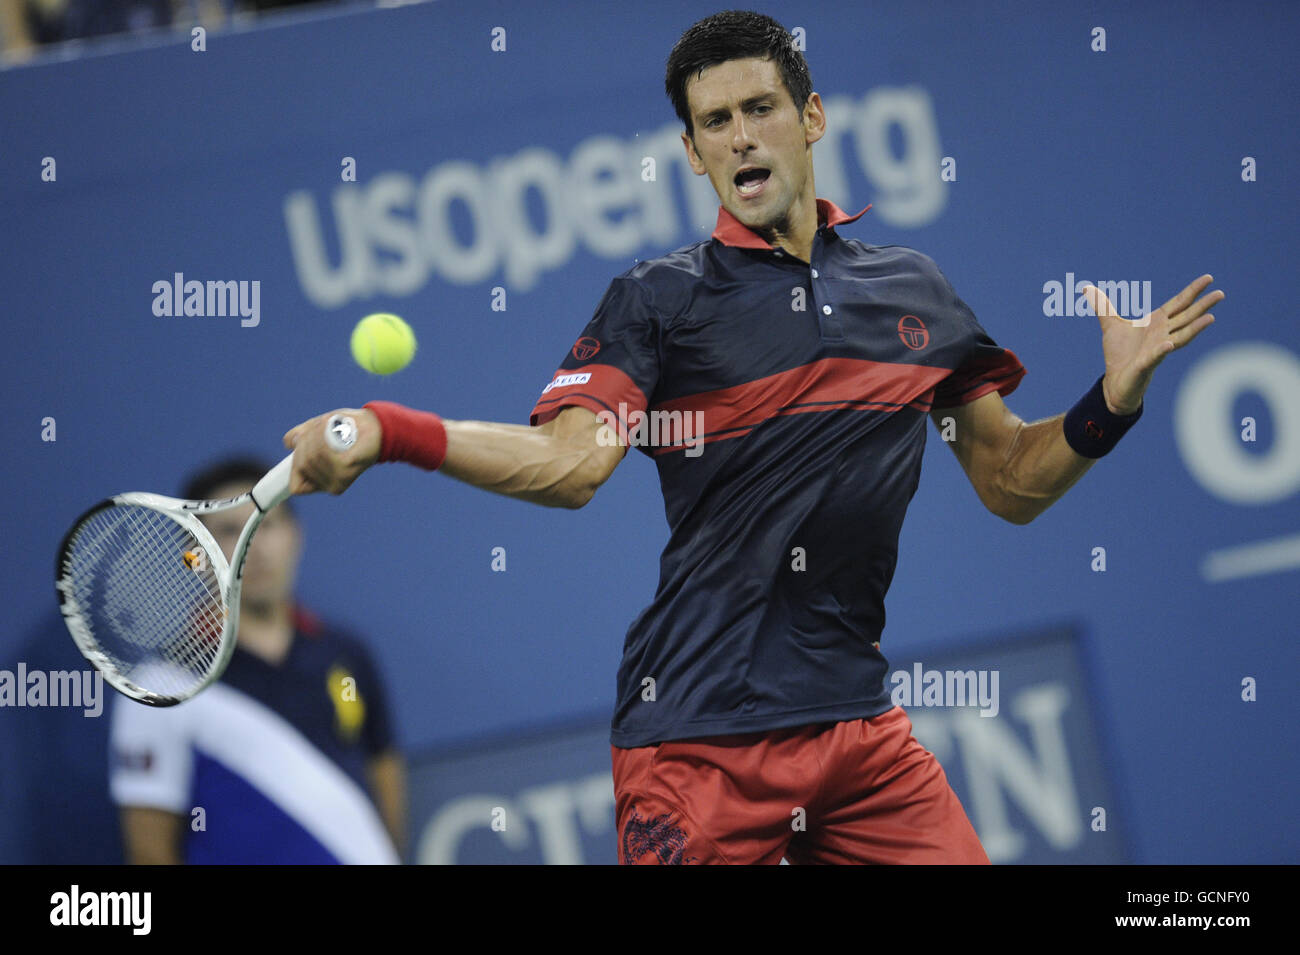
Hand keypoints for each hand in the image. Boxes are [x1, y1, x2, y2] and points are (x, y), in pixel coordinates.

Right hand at [283, 407, 381, 494]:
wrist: (376, 426)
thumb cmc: (348, 430)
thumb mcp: (319, 431)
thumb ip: (302, 438)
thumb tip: (289, 442)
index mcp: (324, 481)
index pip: (296, 487)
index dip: (294, 468)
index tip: (300, 447)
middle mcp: (332, 484)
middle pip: (301, 466)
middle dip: (304, 443)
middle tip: (319, 428)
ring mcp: (340, 476)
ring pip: (310, 458)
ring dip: (315, 436)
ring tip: (328, 428)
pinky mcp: (347, 466)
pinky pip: (322, 452)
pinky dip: (325, 435)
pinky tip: (335, 430)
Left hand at [1082, 274, 1222, 414]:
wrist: (1115, 381)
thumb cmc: (1119, 354)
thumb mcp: (1110, 325)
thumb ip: (1102, 306)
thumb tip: (1087, 288)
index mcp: (1156, 323)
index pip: (1179, 303)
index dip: (1192, 291)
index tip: (1209, 278)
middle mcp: (1162, 334)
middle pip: (1186, 317)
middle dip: (1203, 305)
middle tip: (1221, 293)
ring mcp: (1158, 349)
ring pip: (1181, 337)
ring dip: (1196, 328)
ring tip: (1211, 317)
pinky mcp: (1147, 364)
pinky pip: (1156, 356)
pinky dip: (1163, 350)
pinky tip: (1169, 344)